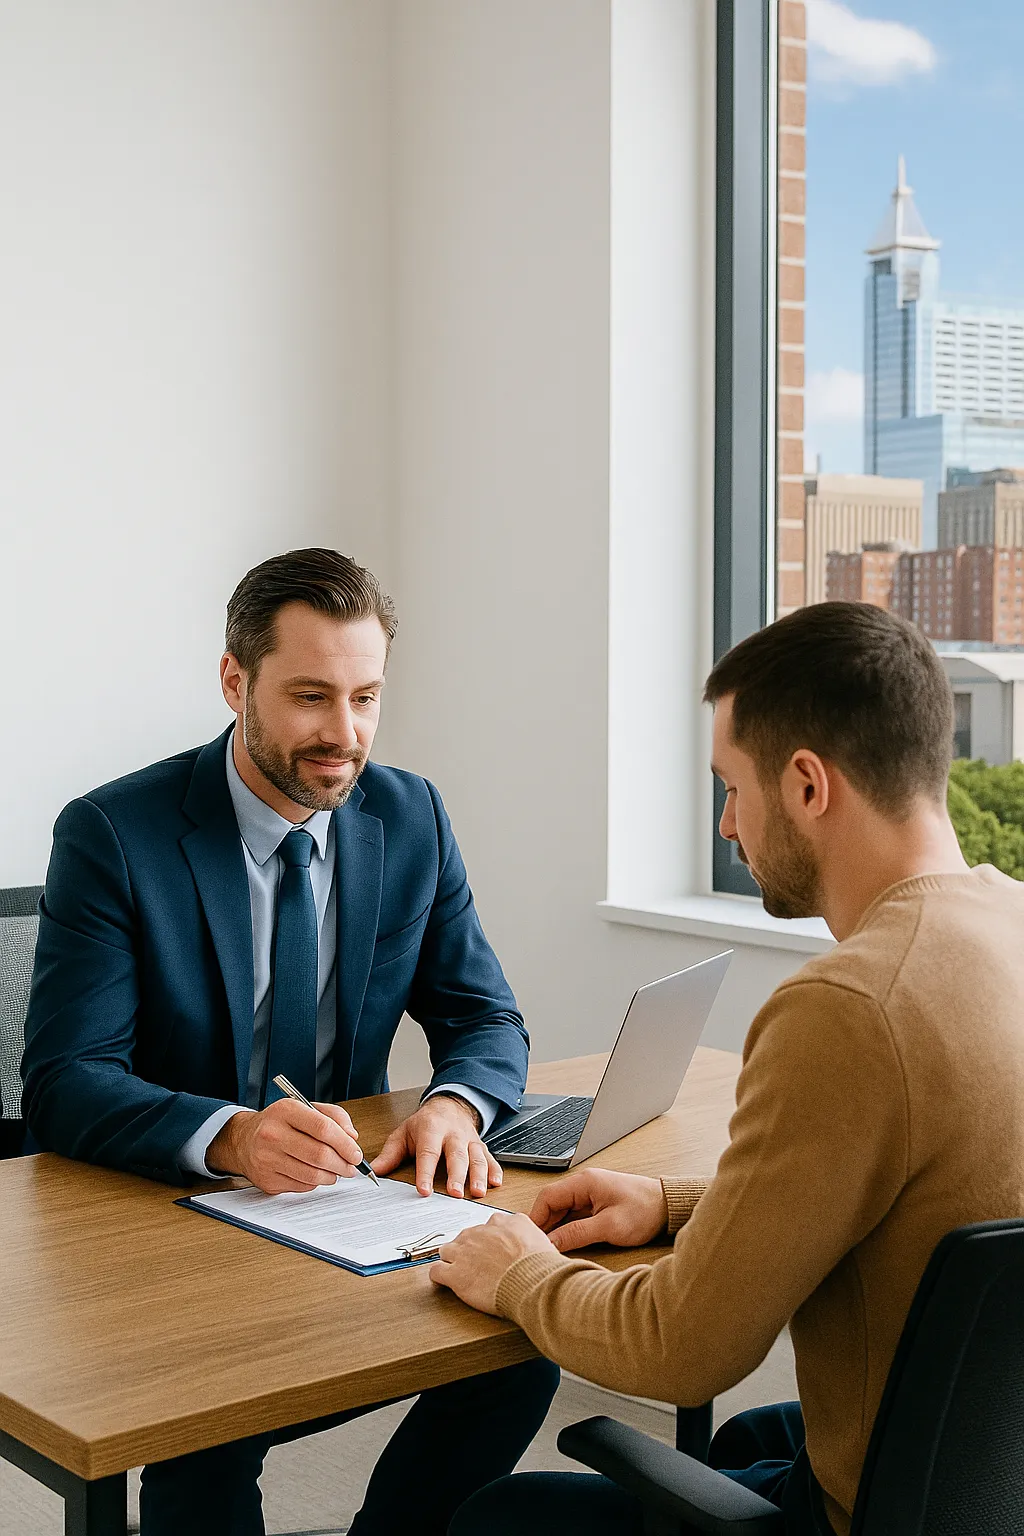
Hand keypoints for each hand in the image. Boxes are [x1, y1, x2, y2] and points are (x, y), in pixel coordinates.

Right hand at [207, 1099, 363, 1193]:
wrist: (243, 1140)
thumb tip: (352, 1137)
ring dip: (332, 1176)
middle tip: (351, 1167)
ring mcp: (267, 1159)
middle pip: (319, 1155)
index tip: (356, 1153)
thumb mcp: (305, 1108)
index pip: (323, 1128)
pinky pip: (302, 1186)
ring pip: (312, 1175)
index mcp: (285, 1111)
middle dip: (343, 1164)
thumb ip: (334, 1117)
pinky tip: (316, 1174)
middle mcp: (273, 1134)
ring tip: (336, 1171)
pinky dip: (315, 1182)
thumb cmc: (279, 1123)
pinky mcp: (267, 1180)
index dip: (345, 1144)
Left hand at [371, 1094, 502, 1197]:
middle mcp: (453, 1134)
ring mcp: (469, 1140)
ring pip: (476, 1157)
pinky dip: (495, 1170)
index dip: (426, 1172)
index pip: (428, 1153)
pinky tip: (496, 1183)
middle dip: (457, 1175)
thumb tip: (374, 1171)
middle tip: (455, 1193)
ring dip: (478, 1175)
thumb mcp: (404, 1133)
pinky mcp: (481, 1146)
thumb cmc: (426, 1124)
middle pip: (456, 1155)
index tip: (424, 1190)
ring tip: (477, 1192)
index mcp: (431, 1130)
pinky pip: (490, 1158)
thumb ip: (390, 1153)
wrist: (449, 1105)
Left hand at [430, 1211, 556, 1313]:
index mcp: (501, 1222)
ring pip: (446, 1250)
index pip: (487, 1226)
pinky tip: (445, 1282)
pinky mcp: (455, 1273)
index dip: (488, 1241)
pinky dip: (439, 1276)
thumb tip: (531, 1241)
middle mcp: (480, 1232)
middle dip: (468, 1250)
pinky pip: (436, 1271)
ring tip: (458, 1272)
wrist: (532, 1281)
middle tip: (477, 1265)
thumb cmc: (539, 1266)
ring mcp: (464, 1252)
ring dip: (451, 1260)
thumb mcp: (540, 1238)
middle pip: (465, 1236)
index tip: (491, 1250)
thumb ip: (528, 1234)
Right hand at [530, 1168, 667, 1251]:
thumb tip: (551, 1242)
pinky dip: (567, 1228)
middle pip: (552, 1204)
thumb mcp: (609, 1226)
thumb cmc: (645, 1210)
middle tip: (538, 1247)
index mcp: (585, 1182)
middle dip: (543, 1225)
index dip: (535, 1217)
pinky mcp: (597, 1204)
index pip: (547, 1196)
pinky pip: (574, 1215)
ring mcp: (590, 1194)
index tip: (530, 1237)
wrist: (669, 1206)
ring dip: (555, 1228)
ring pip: (562, 1211)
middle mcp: (584, 1185)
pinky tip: (566, 1243)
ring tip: (550, 1248)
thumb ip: (577, 1234)